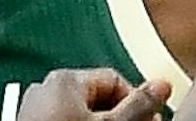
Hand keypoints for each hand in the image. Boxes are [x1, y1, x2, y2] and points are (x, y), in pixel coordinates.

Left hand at [18, 71, 171, 120]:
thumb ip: (138, 105)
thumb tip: (163, 85)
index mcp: (66, 78)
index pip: (115, 80)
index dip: (136, 102)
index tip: (148, 119)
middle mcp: (46, 88)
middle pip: (98, 98)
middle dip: (118, 115)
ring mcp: (33, 111)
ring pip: (80, 113)